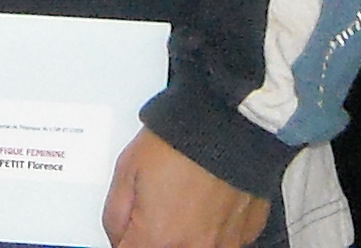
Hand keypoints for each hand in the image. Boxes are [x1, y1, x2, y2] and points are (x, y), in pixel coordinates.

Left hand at [102, 129, 268, 247]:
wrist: (228, 123)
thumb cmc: (179, 141)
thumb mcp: (125, 171)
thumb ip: (115, 216)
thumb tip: (118, 237)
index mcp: (159, 238)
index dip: (126, 239)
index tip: (130, 231)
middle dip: (155, 236)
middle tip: (157, 208)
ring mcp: (224, 244)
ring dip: (185, 233)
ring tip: (184, 202)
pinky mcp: (245, 234)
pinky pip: (222, 241)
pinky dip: (211, 228)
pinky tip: (207, 201)